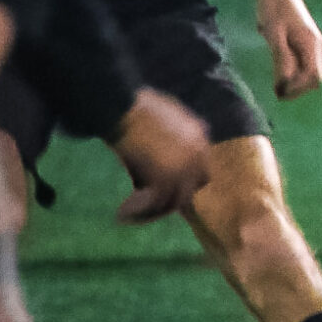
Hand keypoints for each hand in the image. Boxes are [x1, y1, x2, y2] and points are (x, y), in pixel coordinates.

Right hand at [109, 87, 211, 222]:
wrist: (120, 107)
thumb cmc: (132, 108)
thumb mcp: (164, 117)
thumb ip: (173, 135)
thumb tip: (163, 156)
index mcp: (199, 136)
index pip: (201, 168)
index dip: (183, 181)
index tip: (161, 189)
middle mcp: (198, 154)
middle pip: (192, 188)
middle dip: (171, 197)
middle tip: (148, 206)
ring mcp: (183, 168)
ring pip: (173, 201)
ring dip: (151, 211)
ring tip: (128, 214)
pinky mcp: (164, 178)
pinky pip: (155, 204)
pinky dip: (139, 212)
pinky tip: (121, 214)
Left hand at [256, 0, 321, 99]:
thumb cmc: (274, 8)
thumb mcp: (274, 35)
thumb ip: (282, 60)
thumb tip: (284, 85)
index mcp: (311, 44)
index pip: (314, 77)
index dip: (298, 88)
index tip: (279, 92)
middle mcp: (315, 46)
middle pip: (314, 77)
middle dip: (298, 88)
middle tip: (276, 92)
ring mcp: (310, 43)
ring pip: (308, 71)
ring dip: (294, 80)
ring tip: (275, 84)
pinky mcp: (302, 41)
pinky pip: (302, 63)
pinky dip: (292, 71)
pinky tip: (278, 70)